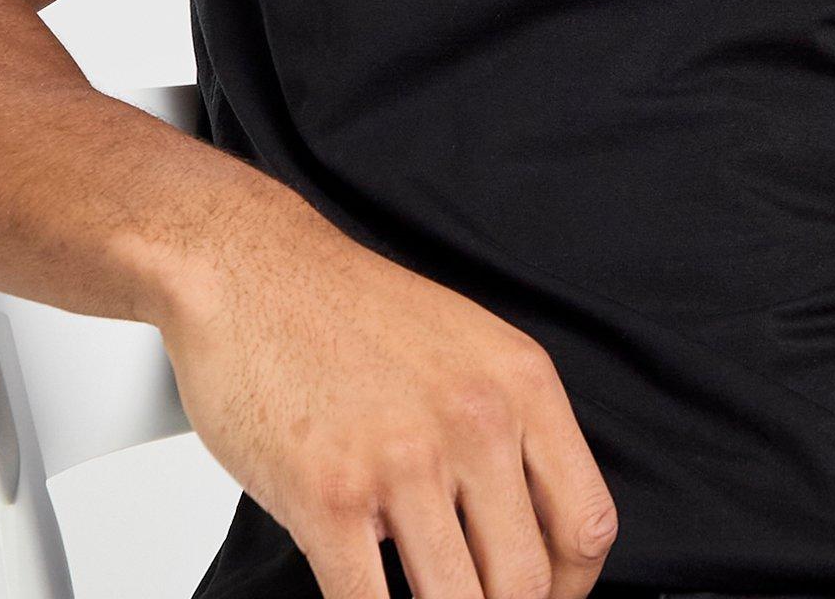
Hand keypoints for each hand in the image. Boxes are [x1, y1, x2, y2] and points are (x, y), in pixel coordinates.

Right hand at [158, 192, 619, 598]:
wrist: (248, 267)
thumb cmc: (348, 312)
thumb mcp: (465, 348)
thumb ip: (506, 432)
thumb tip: (527, 535)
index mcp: (520, 382)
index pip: (585, 525)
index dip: (570, 592)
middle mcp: (476, 420)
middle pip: (526, 583)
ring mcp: (403, 459)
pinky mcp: (328, 494)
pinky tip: (363, 597)